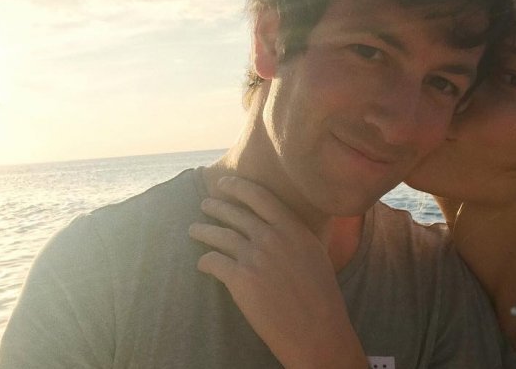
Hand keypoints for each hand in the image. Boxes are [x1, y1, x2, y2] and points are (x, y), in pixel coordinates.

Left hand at [189, 176, 367, 368]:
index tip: (224, 183)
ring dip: (203, 230)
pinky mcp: (240, 279)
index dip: (238, 187)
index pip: (259, 196)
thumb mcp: (315, 254)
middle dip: (216, 206)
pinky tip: (202, 262)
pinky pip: (213, 262)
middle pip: (234, 214)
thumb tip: (281, 223)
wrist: (317, 332)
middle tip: (206, 204)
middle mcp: (272, 237)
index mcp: (293, 228)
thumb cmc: (321, 297)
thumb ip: (295, 235)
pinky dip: (204, 261)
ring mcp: (254, 257)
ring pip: (219, 235)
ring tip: (194, 229)